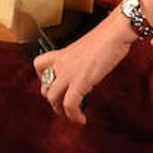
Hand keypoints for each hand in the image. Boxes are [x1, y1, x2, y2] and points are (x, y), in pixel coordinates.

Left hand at [33, 10, 136, 124]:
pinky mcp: (80, 81)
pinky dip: (74, 115)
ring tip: (72, 116)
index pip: (39, 65)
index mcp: (63, 54)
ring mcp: (69, 73)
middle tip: (64, 106)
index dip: (42, 78)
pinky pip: (70, 104)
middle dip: (53, 101)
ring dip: (61, 111)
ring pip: (53, 99)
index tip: (53, 85)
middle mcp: (62, 64)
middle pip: (45, 88)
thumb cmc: (106, 37)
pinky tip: (81, 119)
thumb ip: (81, 60)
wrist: (113, 33)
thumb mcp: (87, 48)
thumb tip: (87, 69)